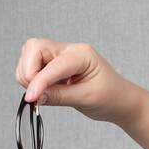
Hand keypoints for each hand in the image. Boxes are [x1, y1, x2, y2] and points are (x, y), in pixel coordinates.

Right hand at [15, 38, 140, 125]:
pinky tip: (46, 90)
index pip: (53, 65)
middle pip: (34, 48)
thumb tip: (34, 97)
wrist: (120, 100)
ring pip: (29, 55)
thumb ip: (58, 96)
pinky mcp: (54, 63)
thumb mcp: (86, 99)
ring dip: (28, 75)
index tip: (31, 98)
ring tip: (44, 93)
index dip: (39, 81)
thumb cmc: (110, 97)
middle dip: (29, 72)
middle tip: (36, 94)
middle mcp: (69, 50)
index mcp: (82, 55)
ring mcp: (60, 55)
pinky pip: (33, 65)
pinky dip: (32, 78)